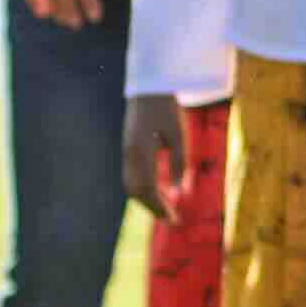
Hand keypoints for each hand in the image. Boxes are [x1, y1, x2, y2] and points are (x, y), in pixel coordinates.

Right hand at [121, 91, 188, 217]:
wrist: (148, 86)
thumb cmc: (167, 107)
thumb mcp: (178, 133)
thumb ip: (179, 162)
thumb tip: (179, 193)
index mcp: (141, 151)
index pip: (148, 189)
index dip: (160, 207)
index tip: (174, 220)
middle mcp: (129, 154)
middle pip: (136, 191)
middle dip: (153, 207)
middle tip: (172, 219)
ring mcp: (126, 152)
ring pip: (131, 186)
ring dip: (147, 200)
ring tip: (166, 209)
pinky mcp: (128, 149)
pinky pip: (132, 176)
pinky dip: (143, 189)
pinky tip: (159, 192)